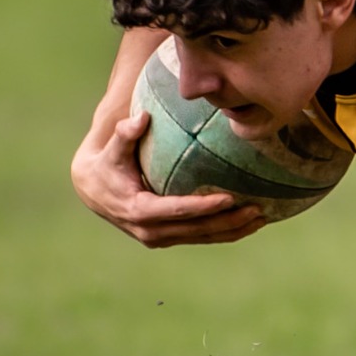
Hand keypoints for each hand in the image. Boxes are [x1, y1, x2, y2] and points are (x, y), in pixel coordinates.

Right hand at [70, 110, 263, 247]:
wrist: (93, 191)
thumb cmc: (107, 164)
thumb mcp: (112, 149)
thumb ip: (125, 134)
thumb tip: (140, 117)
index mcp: (138, 210)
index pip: (176, 211)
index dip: (203, 207)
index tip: (229, 198)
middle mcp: (150, 230)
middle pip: (196, 230)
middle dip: (228, 222)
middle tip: (257, 210)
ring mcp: (160, 238)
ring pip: (202, 238)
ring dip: (233, 230)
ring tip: (262, 218)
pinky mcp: (168, 238)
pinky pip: (201, 237)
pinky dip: (225, 233)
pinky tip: (249, 223)